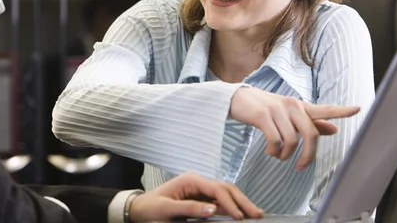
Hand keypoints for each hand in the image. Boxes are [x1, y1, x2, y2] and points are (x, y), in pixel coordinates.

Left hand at [128, 172, 263, 221]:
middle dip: (242, 201)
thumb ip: (190, 208)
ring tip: (255, 214)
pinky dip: (231, 207)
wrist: (139, 209)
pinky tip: (241, 214)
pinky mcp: (200, 198)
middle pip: (225, 188)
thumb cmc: (150, 208)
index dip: (230, 203)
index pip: (216, 189)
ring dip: (240, 203)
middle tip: (257, 213)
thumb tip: (212, 210)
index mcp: (190, 180)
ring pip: (226, 193)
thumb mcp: (167, 209)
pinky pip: (219, 201)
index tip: (240, 216)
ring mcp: (200, 189)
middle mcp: (197, 182)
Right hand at [230, 86, 359, 170]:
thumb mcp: (288, 114)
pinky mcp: (263, 116)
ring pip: (291, 141)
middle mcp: (292, 106)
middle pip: (310, 134)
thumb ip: (311, 122)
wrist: (238, 98)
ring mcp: (277, 110)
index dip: (341, 111)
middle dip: (308, 155)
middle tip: (301, 167)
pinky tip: (270, 151)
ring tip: (279, 156)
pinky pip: (275, 141)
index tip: (358, 109)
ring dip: (285, 155)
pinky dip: (274, 151)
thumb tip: (334, 129)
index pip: (325, 109)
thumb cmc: (265, 108)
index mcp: (300, 106)